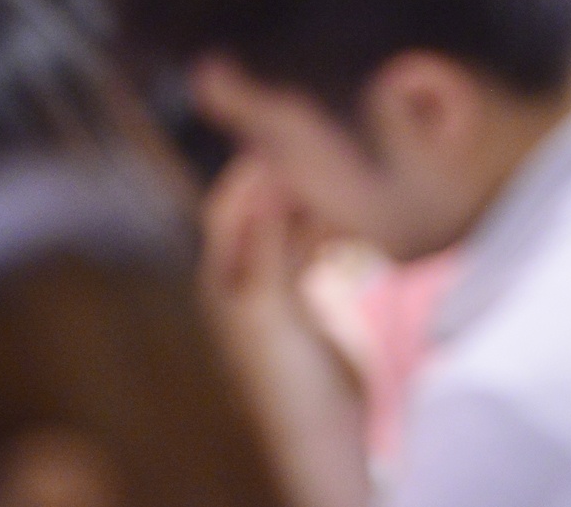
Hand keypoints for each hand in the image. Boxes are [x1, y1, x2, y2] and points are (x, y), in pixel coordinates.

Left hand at [199, 157, 368, 506]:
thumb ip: (267, 240)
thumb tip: (265, 178)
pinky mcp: (307, 307)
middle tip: (316, 149)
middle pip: (258, 214)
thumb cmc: (286, 374)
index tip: (279, 137)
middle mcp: (242, 280)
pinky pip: (311, 255)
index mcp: (221, 278)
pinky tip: (350, 222)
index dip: (249, 172)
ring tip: (337, 177)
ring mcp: (276, 293)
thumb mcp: (271, 304)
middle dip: (282, 183)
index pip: (227, 207)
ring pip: (288, 231)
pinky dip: (326, 232)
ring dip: (307, 205)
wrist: (322, 433)